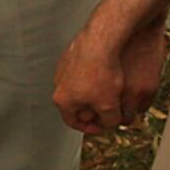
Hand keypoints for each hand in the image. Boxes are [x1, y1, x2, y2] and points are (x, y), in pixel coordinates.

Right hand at [54, 18, 168, 136]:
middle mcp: (59, 83)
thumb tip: (111, 122)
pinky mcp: (71, 54)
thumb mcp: (109, 105)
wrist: (101, 42)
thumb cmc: (101, 72)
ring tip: (108, 90)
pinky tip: (106, 73)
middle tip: (106, 109)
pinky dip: (93, 76)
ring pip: (78, 86)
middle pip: (75, 104)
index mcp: (63, 100)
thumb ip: (109, 120)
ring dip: (92, 92)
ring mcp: (64, 67)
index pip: (72, 121)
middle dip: (91, 109)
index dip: (89, 128)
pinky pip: (82, 71)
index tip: (101, 126)